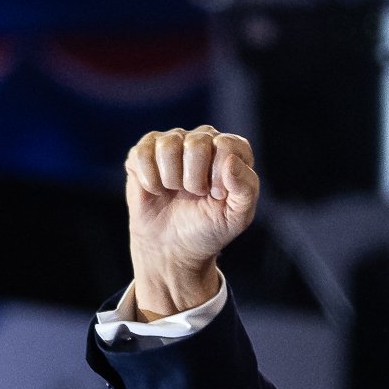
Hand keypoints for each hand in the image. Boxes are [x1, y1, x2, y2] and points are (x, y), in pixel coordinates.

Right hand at [123, 125, 258, 319]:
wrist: (172, 248)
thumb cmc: (208, 228)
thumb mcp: (237, 217)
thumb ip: (246, 189)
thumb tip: (230, 161)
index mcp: (230, 151)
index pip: (227, 145)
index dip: (220, 174)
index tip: (217, 195)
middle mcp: (202, 140)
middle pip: (197, 143)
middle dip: (194, 180)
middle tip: (194, 195)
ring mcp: (171, 142)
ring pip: (167, 147)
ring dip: (171, 180)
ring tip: (175, 193)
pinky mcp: (144, 152)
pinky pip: (142, 154)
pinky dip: (150, 181)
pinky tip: (157, 191)